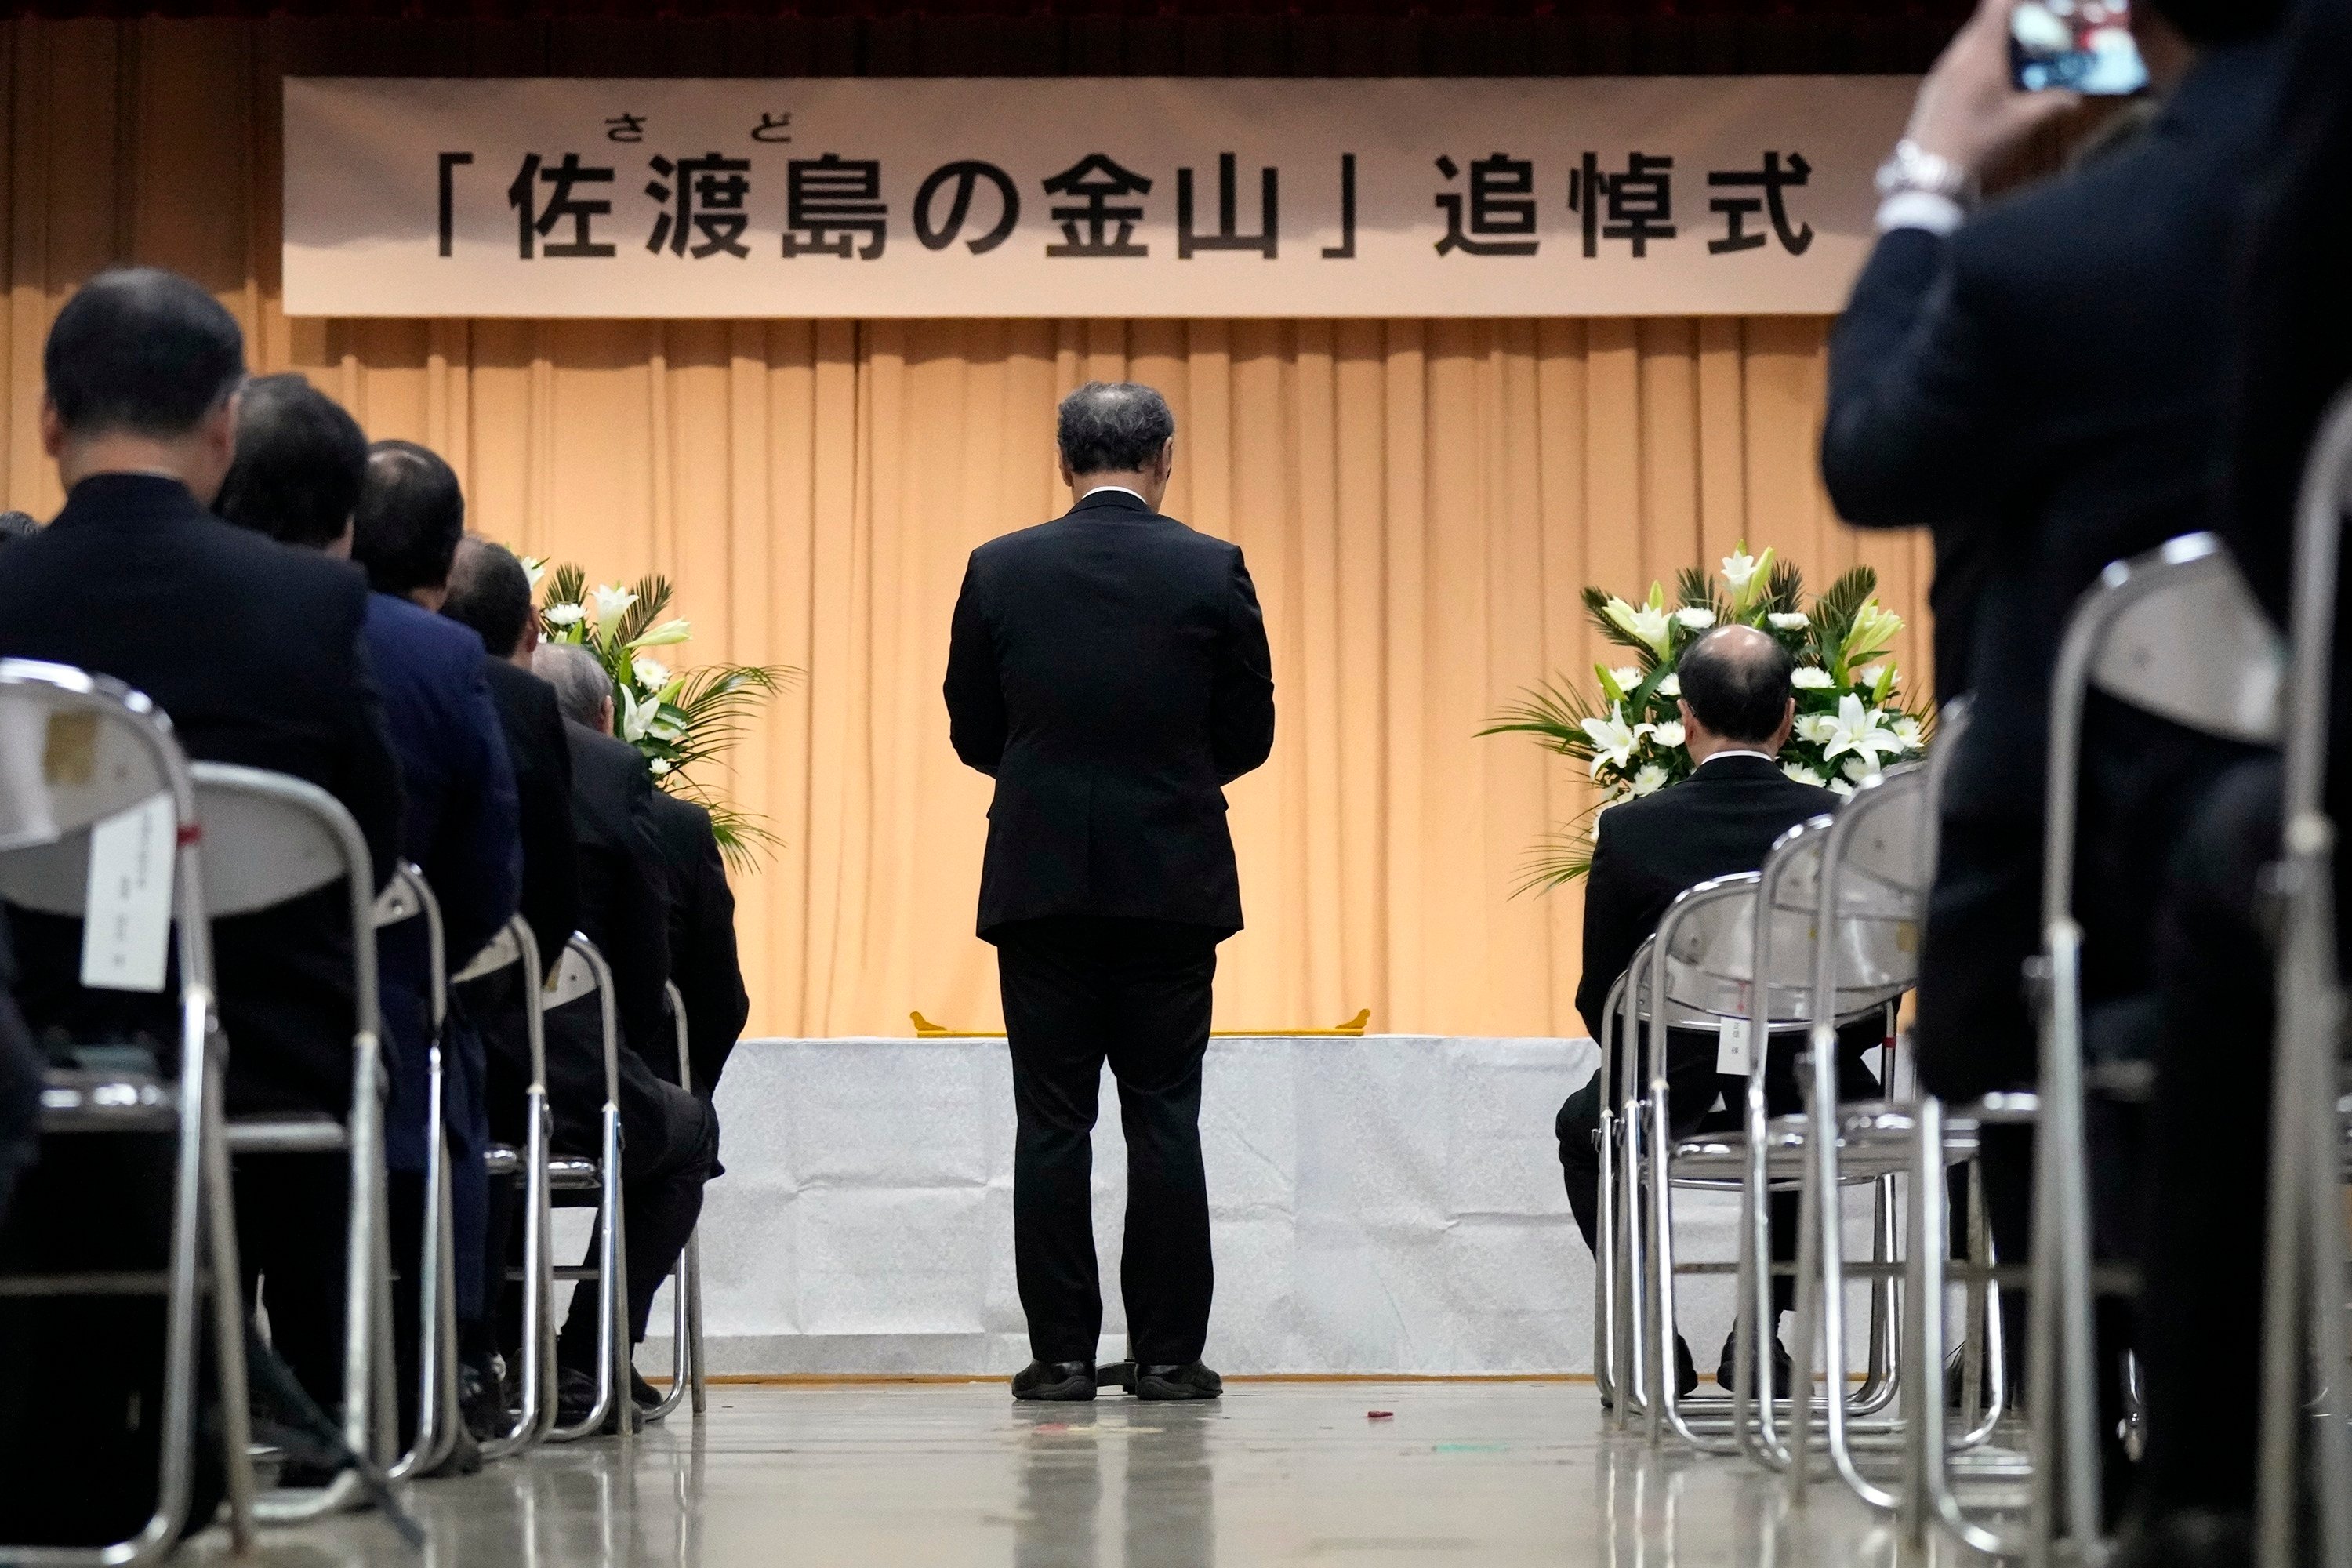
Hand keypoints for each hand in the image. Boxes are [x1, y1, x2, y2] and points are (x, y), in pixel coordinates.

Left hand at [1903, 0, 2080, 178]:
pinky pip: (1958, 61)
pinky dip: (1978, 60)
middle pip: (1983, 23)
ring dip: (1993, 42)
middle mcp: (1957, 56)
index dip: (2015, 1)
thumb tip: (2075, 99)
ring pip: (1969, 43)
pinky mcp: (1933, 89)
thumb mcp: (2021, 122)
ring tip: (2017, 55)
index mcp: (1980, 55)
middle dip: (2010, 22)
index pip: (1997, 8)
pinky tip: (1992, 79)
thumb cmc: (1978, 142)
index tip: (2035, 5)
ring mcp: (1940, 73)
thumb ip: (2051, 103)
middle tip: (2034, 31)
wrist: (1929, 176)